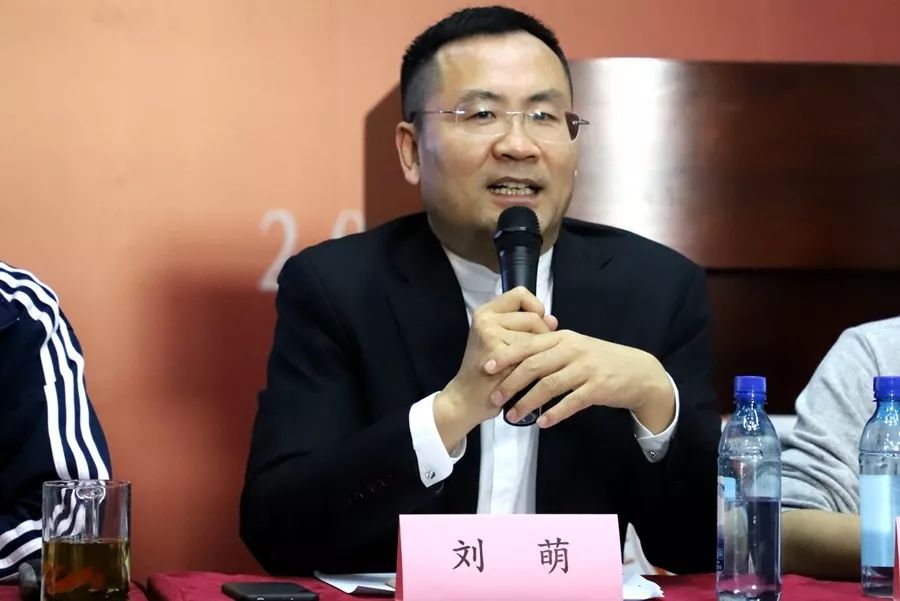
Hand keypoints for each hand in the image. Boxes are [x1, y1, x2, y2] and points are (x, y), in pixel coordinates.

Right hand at [433, 287, 555, 449]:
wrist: (466, 398)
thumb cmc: (486, 372)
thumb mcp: (500, 340)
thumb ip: (524, 326)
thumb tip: (553, 320)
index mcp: (485, 312)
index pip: (520, 294)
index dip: (535, 307)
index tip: (537, 325)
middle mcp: (486, 319)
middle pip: (533, 317)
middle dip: (542, 336)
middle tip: (533, 356)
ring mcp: (491, 335)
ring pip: (535, 337)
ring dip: (539, 354)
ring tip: (527, 368)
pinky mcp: (498, 354)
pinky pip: (532, 355)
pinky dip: (535, 367)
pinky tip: (526, 378)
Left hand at [484, 330, 673, 430]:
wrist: (640, 372)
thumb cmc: (602, 361)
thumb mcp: (576, 347)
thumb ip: (551, 350)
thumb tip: (519, 356)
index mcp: (564, 338)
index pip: (529, 345)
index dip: (506, 356)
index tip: (487, 367)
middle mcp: (572, 350)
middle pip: (534, 365)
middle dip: (510, 382)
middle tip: (494, 398)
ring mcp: (586, 369)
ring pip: (549, 385)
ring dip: (528, 402)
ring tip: (512, 416)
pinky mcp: (598, 388)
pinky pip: (571, 402)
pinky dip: (555, 413)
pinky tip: (542, 423)